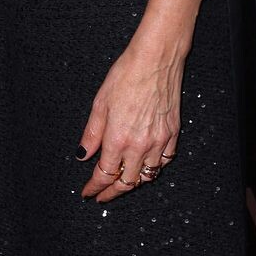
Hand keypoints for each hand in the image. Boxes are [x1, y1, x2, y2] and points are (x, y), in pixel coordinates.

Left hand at [76, 38, 182, 201]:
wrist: (156, 59)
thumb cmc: (126, 75)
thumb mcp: (100, 103)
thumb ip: (92, 134)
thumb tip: (83, 154)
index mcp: (118, 139)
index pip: (104, 175)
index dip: (94, 187)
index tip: (88, 192)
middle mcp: (140, 145)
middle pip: (126, 182)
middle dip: (112, 192)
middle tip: (102, 195)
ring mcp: (159, 141)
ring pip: (147, 175)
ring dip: (133, 182)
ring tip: (122, 182)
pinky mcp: (173, 133)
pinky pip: (164, 161)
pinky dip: (153, 168)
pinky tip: (145, 165)